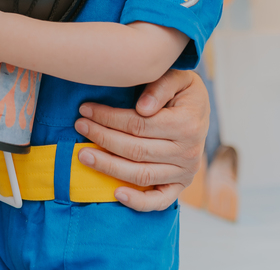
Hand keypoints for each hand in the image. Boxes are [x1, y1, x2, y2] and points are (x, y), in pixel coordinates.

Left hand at [72, 68, 209, 211]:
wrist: (199, 109)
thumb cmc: (182, 90)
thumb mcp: (177, 77)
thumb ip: (160, 87)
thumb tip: (142, 107)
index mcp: (187, 124)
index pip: (138, 125)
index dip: (109, 118)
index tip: (86, 109)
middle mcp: (188, 152)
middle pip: (135, 150)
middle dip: (102, 138)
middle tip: (80, 127)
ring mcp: (185, 172)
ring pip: (140, 174)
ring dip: (108, 166)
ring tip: (83, 155)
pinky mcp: (181, 186)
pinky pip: (160, 201)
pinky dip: (138, 202)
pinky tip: (116, 193)